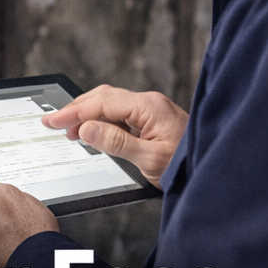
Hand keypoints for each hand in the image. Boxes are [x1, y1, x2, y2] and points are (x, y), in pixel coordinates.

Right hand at [40, 85, 187, 185]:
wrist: (215, 170)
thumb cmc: (188, 165)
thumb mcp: (149, 159)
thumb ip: (116, 142)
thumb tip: (87, 128)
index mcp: (148, 107)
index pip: (102, 103)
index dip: (73, 112)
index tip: (53, 121)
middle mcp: (149, 103)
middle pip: (103, 97)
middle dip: (75, 109)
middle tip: (52, 123)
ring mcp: (151, 109)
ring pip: (110, 104)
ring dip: (87, 114)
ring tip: (69, 130)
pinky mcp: (152, 119)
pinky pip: (121, 114)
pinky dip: (101, 121)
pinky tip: (93, 131)